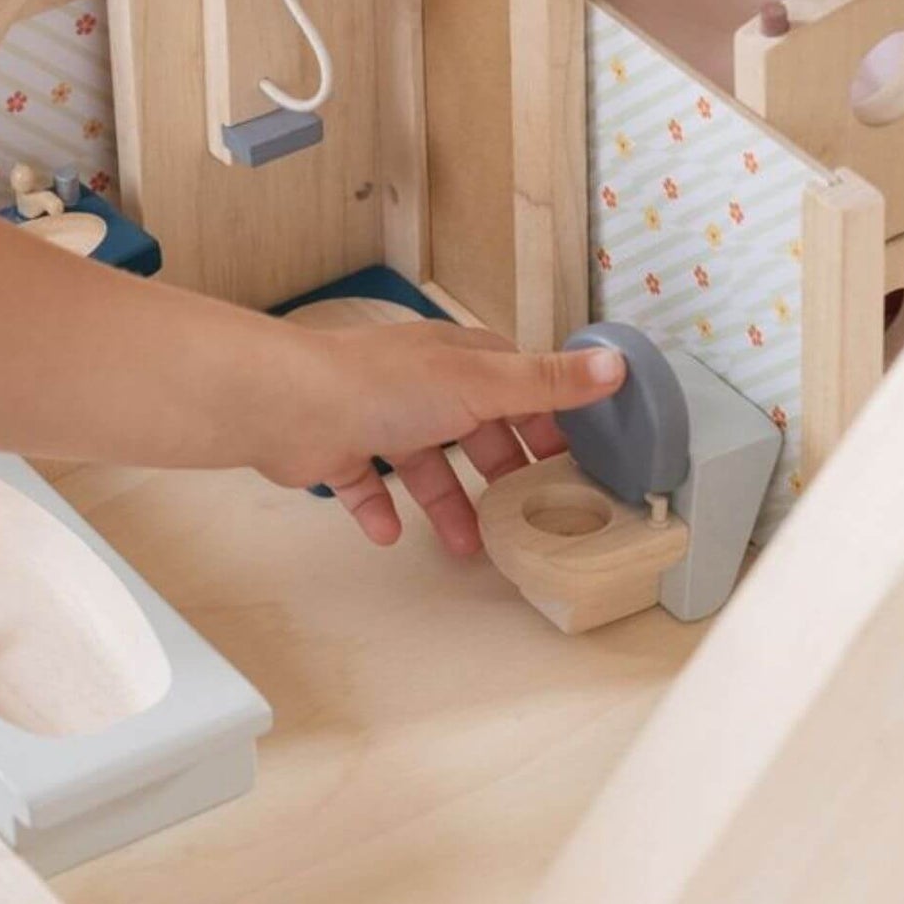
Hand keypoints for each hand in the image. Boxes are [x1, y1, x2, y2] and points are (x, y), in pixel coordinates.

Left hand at [261, 323, 624, 556]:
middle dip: (497, 462)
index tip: (567, 449)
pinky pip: (365, 485)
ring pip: (420, 463)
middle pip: (467, 423)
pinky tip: (392, 534)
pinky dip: (380, 509)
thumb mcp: (479, 383)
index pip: (508, 377)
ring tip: (467, 546)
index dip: (539, 410)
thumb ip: (544, 382)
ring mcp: (371, 416)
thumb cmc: (381, 386)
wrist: (290, 406)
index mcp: (450, 358)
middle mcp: (412, 382)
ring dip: (446, 502)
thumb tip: (613, 366)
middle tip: (526, 503)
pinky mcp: (336, 450)